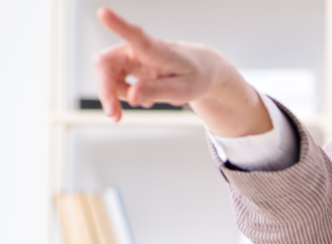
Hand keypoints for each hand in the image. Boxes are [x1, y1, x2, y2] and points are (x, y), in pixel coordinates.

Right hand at [92, 7, 269, 135]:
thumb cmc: (195, 76)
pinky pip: (112, 80)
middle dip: (105, 90)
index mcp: (160, 51)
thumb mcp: (184, 90)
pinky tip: (138, 100)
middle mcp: (140, 49)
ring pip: (105, 73)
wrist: (201, 68)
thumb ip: (159, 91)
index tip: (103, 12)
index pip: (137, 37)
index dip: (118, 25)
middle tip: (114, 115)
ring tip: (120, 115)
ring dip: (109, 96)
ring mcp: (131, 55)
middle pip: (106, 63)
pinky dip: (116, 95)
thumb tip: (132, 96)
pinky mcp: (127, 64)